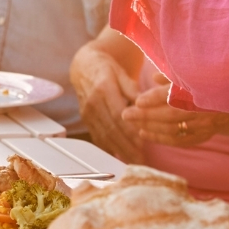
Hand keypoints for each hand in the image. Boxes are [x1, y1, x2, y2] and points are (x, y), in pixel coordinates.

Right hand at [70, 44, 142, 162]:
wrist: (84, 67)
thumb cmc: (107, 69)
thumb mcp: (121, 72)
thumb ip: (132, 89)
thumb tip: (144, 105)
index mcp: (104, 88)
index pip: (118, 114)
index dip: (130, 130)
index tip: (143, 143)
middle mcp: (93, 102)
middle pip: (111, 129)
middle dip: (127, 146)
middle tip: (142, 160)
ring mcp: (87, 112)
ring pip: (104, 135)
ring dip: (119, 150)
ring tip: (134, 162)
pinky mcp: (86, 120)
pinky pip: (97, 136)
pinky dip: (108, 148)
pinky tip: (120, 157)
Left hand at [121, 80, 228, 146]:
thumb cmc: (206, 83)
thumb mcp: (191, 75)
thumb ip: (171, 76)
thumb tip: (152, 77)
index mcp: (201, 89)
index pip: (175, 96)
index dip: (155, 98)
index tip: (138, 100)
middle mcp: (204, 108)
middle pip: (171, 115)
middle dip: (146, 115)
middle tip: (126, 114)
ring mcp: (206, 124)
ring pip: (174, 129)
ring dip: (150, 127)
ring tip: (132, 122)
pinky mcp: (204, 135)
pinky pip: (180, 141)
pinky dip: (160, 138)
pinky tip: (144, 133)